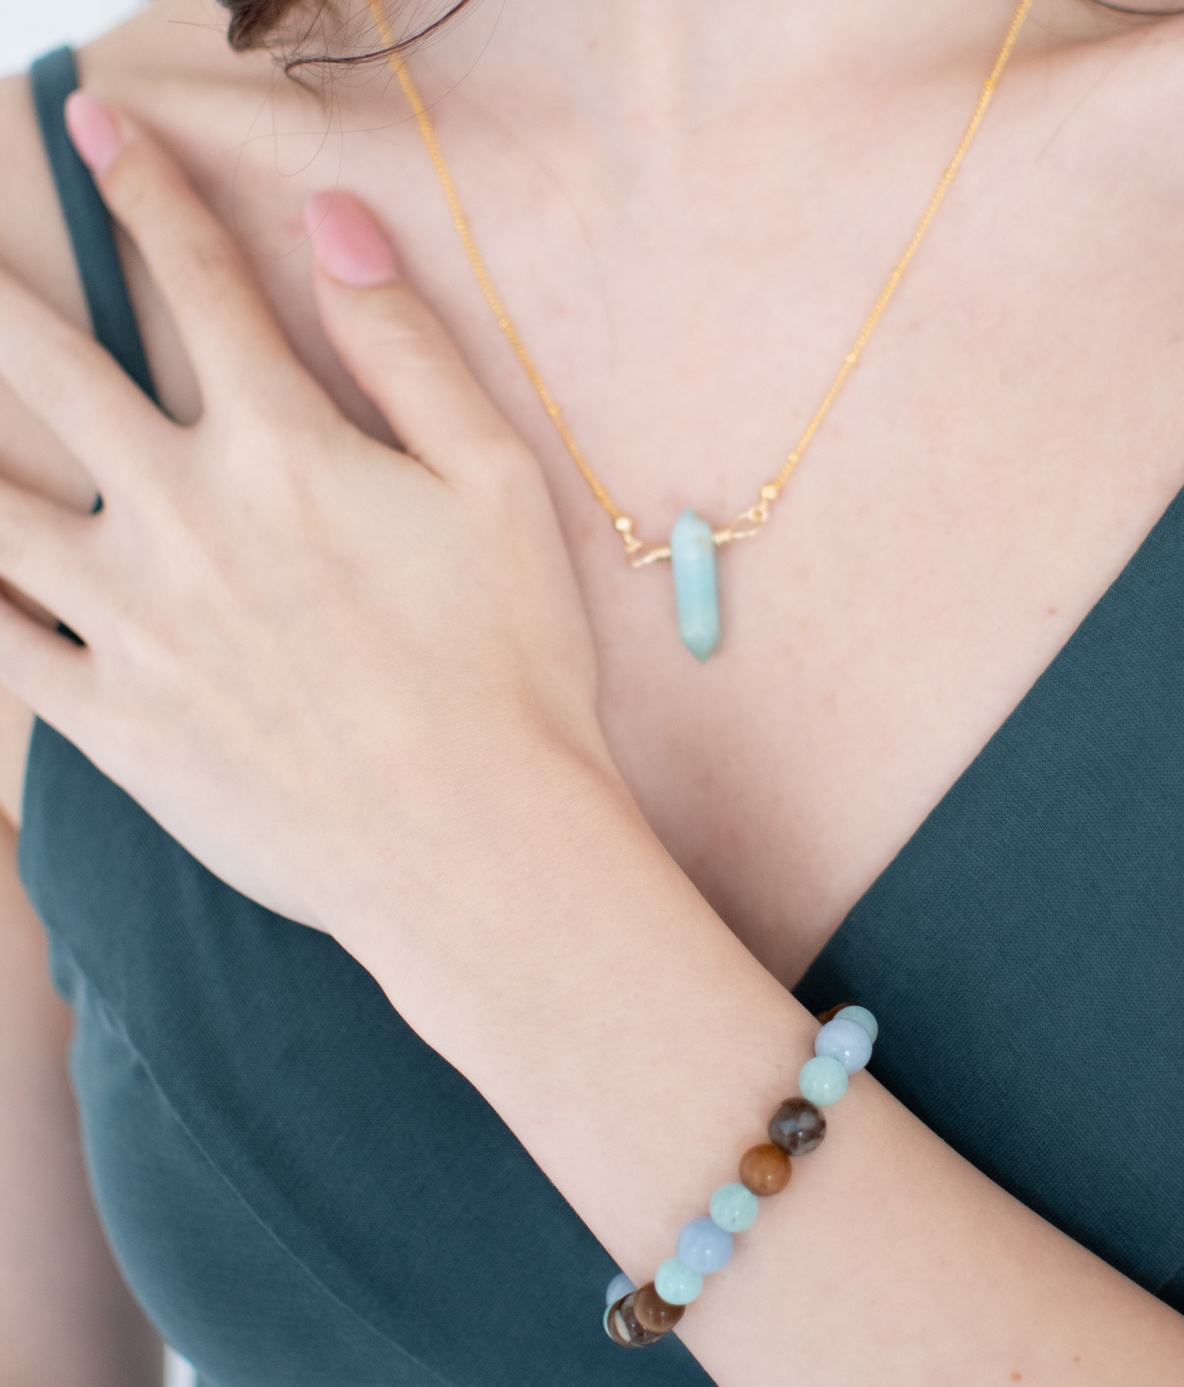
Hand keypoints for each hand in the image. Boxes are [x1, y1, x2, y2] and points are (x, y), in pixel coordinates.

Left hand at [0, 96, 608, 930]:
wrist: (472, 845)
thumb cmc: (509, 666)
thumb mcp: (498, 488)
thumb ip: (408, 349)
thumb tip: (334, 223)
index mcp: (283, 450)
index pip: (199, 282)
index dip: (146, 185)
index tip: (98, 120)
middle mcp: (183, 516)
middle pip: (51, 367)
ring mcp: (133, 621)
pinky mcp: (113, 720)